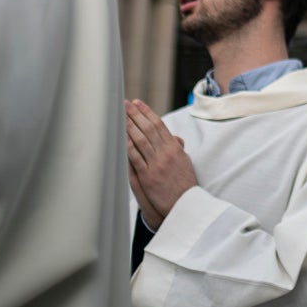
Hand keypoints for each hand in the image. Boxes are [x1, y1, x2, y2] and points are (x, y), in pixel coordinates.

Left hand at [125, 99, 196, 228]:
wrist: (185, 203)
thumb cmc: (185, 183)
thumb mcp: (185, 161)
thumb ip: (178, 149)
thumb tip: (175, 139)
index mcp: (175, 148)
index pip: (159, 125)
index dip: (147, 112)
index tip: (138, 103)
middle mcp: (166, 153)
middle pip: (148, 129)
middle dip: (135, 114)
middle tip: (125, 104)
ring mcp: (157, 164)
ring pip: (141, 141)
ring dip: (130, 127)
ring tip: (121, 116)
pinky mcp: (149, 176)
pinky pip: (137, 159)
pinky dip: (128, 147)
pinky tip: (121, 138)